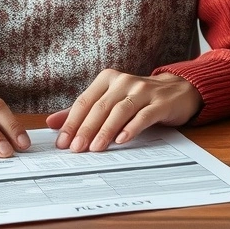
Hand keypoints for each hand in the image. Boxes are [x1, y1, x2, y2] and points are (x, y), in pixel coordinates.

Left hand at [45, 70, 202, 152]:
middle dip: (86, 129)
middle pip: (100, 107)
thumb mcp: (110, 100)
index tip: (62, 142)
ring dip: (106, 130)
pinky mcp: (160, 102)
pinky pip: (144, 115)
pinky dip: (132, 128)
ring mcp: (144, 90)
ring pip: (120, 111)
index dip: (72, 122)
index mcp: (108, 79)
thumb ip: (83, 111)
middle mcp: (124, 81)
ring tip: (95, 148)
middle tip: (76, 149)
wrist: (177, 90)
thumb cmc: (139, 98)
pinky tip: (122, 140)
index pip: (85, 101)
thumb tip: (52, 123)